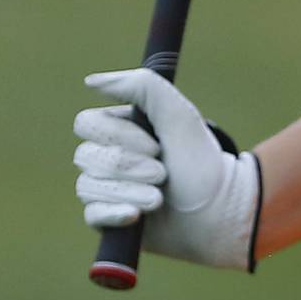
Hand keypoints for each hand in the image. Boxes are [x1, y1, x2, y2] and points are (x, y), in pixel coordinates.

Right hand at [74, 68, 262, 272]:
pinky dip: (114, 214)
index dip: (119, 135)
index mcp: (121, 125)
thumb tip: (91, 81)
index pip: (87, 123)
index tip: (157, 144)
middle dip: (129, 166)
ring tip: (159, 198)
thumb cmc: (198, 159)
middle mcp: (107, 153)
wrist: (216, 210)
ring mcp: (105, 186)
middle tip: (163, 172)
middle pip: (85, 155)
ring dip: (130, 191)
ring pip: (86, 186)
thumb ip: (142, 87)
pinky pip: (91, 214)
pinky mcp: (106, 218)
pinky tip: (136, 215)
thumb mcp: (177, 114)